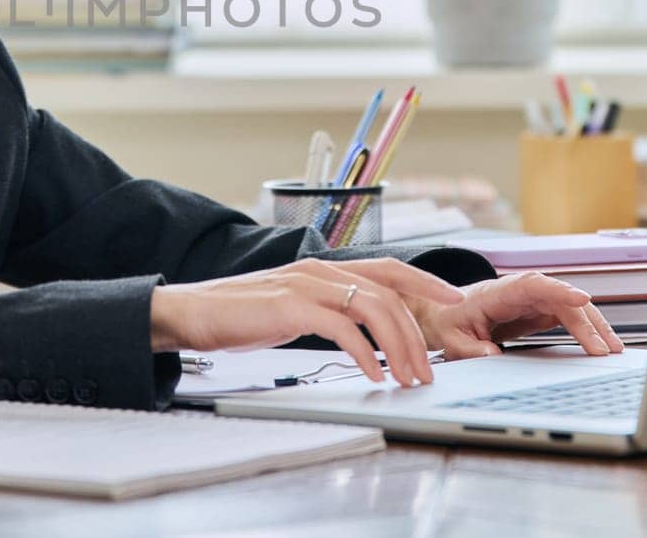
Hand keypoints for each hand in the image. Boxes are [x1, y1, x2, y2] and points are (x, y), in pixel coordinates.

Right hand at [149, 257, 463, 386]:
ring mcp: (306, 284)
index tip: (455, 299)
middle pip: (389, 292)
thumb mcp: (292, 309)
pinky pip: (343, 328)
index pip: (388, 269)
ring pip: (374, 308)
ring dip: (399, 347)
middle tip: (430, 369)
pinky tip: (373, 374)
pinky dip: (365, 353)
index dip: (425, 282)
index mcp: (324, 268)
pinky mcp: (291, 306)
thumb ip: (325, 312)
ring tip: (408, 378)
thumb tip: (361, 335)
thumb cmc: (239, 315)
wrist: (191, 312)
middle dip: (419, 332)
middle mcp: (320, 270)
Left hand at [412, 271, 625, 358]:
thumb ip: (470, 347)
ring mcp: (533, 300)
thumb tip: (493, 354)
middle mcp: (521, 292)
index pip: (534, 285)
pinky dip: (586, 330)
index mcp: (499, 292)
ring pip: (569, 307)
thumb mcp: (451, 338)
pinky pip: (568, 316)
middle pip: (560, 299)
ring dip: (593, 325)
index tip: (582, 299)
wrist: (445, 313)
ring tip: (613, 349)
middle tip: (603, 349)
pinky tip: (601, 345)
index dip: (559, 290)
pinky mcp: (539, 311)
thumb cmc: (448, 320)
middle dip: (586, 321)